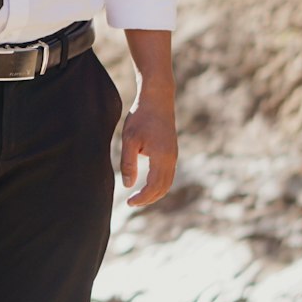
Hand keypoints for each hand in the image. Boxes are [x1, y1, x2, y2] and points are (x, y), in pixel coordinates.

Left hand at [120, 92, 177, 207]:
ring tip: (138, 196)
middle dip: (148, 199)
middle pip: (163, 188)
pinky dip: (159, 183)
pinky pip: (168, 174)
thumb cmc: (141, 117)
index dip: (142, 198)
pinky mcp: (172, 150)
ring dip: (154, 192)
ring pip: (168, 182)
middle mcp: (171, 159)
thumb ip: (128, 163)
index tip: (128, 203)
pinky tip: (146, 183)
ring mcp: (174, 155)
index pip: (153, 187)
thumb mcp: (129, 139)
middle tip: (132, 203)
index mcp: (162, 157)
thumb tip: (128, 185)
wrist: (158, 98)